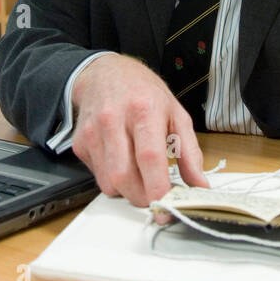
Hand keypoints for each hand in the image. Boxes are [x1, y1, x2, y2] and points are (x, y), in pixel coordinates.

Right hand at [70, 53, 208, 207]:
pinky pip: (97, 177)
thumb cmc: (143, 93)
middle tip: (156, 197)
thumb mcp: (176, 114)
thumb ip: (190, 153)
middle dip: (142, 197)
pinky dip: (112, 180)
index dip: (158, 188)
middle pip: (124, 176)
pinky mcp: (80, 143)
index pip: (149, 157)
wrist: (105, 74)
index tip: (168, 206)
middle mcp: (114, 120)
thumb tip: (199, 185)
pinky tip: (122, 163)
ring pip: (108, 182)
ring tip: (140, 176)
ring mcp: (93, 132)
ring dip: (127, 191)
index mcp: (144, 110)